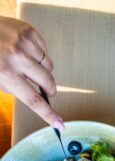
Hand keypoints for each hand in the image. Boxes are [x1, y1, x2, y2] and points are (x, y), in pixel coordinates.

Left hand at [0, 16, 62, 130]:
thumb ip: (12, 88)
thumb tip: (34, 95)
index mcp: (4, 72)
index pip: (33, 100)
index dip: (48, 113)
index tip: (59, 123)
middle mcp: (16, 57)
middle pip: (47, 82)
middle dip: (49, 89)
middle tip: (45, 89)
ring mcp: (24, 43)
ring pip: (49, 66)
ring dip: (41, 69)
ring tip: (26, 63)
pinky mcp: (29, 31)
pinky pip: (45, 50)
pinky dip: (38, 54)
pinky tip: (25, 50)